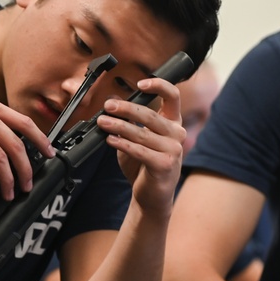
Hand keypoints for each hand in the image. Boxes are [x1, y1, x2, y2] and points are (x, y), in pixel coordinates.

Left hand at [96, 77, 184, 216]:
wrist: (152, 196)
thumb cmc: (145, 165)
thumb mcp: (136, 139)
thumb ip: (128, 122)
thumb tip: (112, 101)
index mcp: (173, 122)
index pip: (172, 96)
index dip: (158, 85)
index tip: (140, 84)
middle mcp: (177, 134)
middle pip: (150, 114)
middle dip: (125, 108)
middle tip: (107, 106)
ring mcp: (173, 150)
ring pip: (141, 133)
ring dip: (118, 126)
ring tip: (102, 122)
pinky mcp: (165, 165)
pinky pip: (139, 150)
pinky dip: (122, 143)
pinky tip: (110, 139)